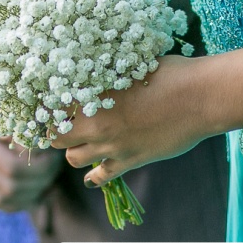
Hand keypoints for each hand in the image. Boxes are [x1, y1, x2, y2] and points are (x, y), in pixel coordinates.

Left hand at [51, 55, 210, 187]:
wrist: (197, 97)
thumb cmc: (165, 72)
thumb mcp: (126, 65)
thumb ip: (104, 74)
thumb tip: (91, 66)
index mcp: (90, 96)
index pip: (52, 107)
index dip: (46, 108)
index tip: (46, 106)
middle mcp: (95, 124)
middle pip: (55, 136)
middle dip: (54, 131)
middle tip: (58, 126)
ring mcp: (112, 145)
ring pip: (73, 158)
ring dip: (72, 151)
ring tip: (77, 143)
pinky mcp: (130, 161)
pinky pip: (102, 176)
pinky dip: (93, 177)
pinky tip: (91, 175)